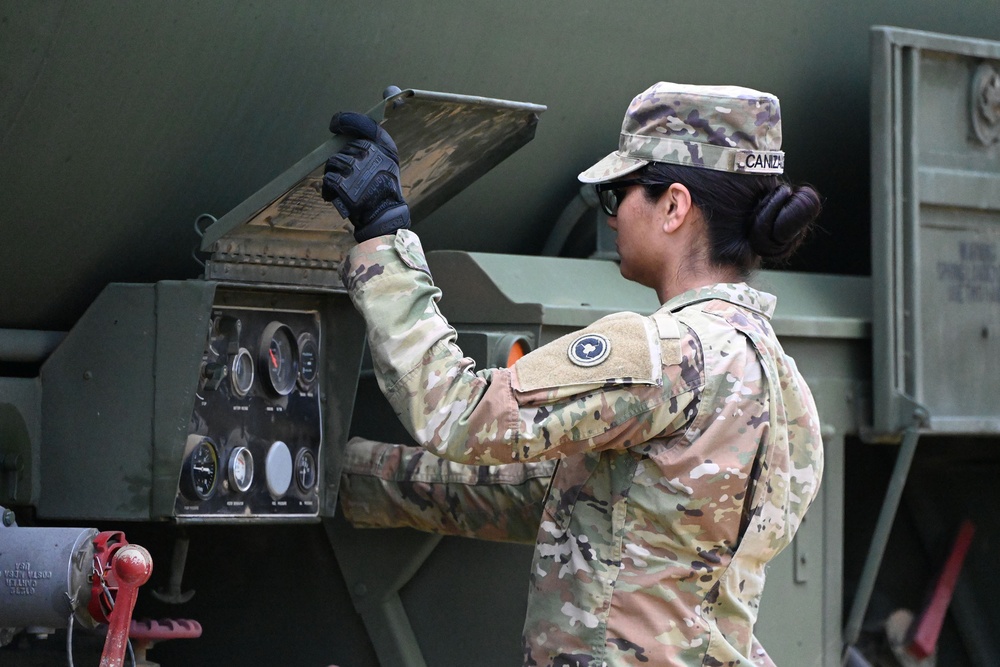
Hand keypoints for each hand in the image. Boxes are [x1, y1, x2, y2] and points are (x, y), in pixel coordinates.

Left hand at [322, 112, 410, 242]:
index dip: (345, 120)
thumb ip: (380, 129)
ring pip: (333, 163)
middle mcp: (371, 155)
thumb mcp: (389, 155)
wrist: (383, 215)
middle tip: (354, 176)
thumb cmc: (384, 185)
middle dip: (342, 160)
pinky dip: (330, 189)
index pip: (361, 123)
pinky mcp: (343, 185)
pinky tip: (341, 196)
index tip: (335, 124)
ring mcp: (356, 170)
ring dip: (335, 175)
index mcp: (384, 146)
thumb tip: (390, 88)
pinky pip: (327, 180)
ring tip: (349, 187)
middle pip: (342, 148)